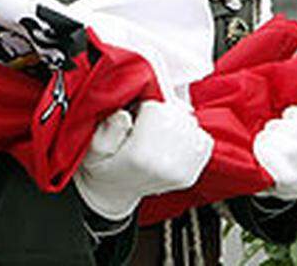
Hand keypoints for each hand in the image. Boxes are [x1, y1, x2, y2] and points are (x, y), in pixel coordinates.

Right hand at [74, 100, 213, 220]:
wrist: (115, 191)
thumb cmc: (104, 165)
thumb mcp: (93, 147)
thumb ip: (107, 130)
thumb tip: (123, 116)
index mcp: (141, 157)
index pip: (157, 110)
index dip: (144, 106)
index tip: (134, 116)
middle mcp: (166, 166)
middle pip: (177, 115)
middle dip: (161, 112)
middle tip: (145, 123)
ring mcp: (182, 172)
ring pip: (191, 124)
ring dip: (176, 122)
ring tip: (158, 132)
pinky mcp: (191, 175)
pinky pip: (202, 139)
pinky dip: (190, 134)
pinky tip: (173, 140)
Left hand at [252, 103, 296, 200]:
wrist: (275, 179)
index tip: (290, 116)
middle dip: (281, 125)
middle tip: (274, 129)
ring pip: (288, 149)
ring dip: (270, 138)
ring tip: (266, 140)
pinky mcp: (290, 187)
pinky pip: (275, 163)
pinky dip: (263, 151)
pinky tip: (261, 151)